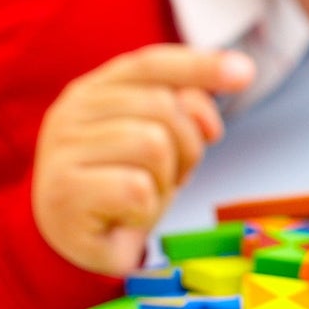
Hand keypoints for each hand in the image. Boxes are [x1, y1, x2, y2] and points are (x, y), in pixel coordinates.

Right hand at [31, 45, 255, 275]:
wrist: (81, 244)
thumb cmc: (125, 189)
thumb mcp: (162, 146)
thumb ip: (183, 113)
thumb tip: (211, 104)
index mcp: (95, 90)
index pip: (151, 64)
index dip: (200, 65)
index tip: (245, 72)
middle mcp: (72, 110)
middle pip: (164, 107)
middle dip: (186, 147)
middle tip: (167, 178)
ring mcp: (62, 149)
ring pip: (154, 145)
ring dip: (164, 181)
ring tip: (142, 196)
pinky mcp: (64, 191)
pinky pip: (138, 189)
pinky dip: (146, 210)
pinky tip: (125, 216)